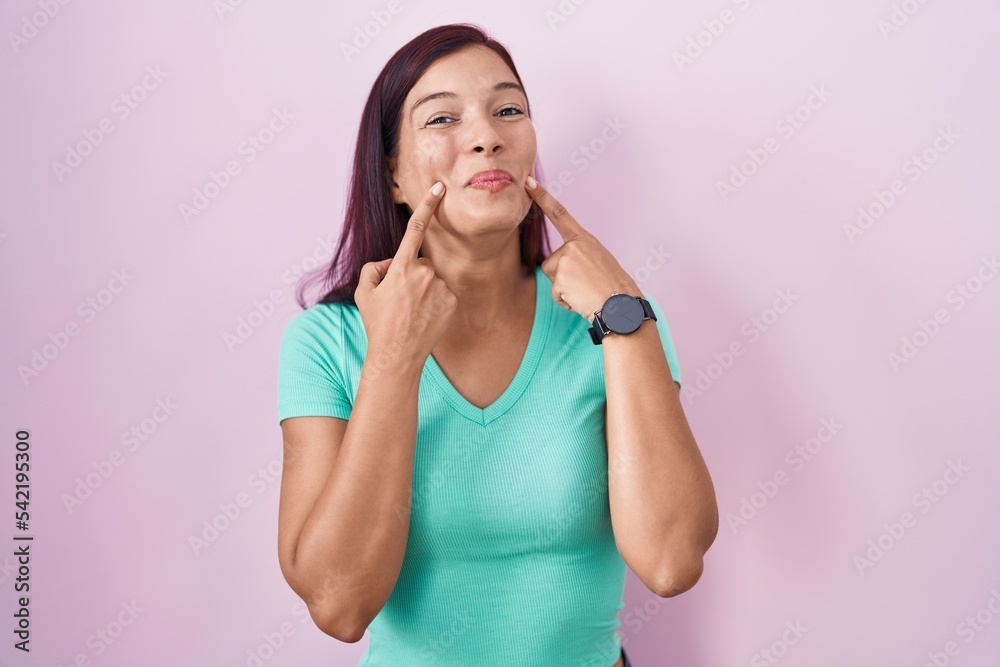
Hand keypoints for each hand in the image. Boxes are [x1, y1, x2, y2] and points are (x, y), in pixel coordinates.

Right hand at [355, 182, 457, 374]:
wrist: (398, 355)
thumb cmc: (378, 323)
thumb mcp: (363, 292)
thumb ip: (373, 268)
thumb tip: (389, 262)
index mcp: (401, 266)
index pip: (415, 228)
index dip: (428, 205)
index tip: (439, 187)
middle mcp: (424, 273)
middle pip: (421, 263)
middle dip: (412, 274)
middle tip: (400, 300)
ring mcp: (441, 287)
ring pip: (433, 279)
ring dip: (424, 289)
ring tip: (411, 313)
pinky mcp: (452, 301)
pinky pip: (443, 293)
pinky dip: (435, 302)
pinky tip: (424, 318)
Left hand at [525, 176, 639, 323]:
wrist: (621, 305)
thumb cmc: (613, 287)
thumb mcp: (599, 260)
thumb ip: (579, 255)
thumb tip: (563, 265)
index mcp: (585, 239)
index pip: (560, 213)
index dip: (543, 197)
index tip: (529, 182)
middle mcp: (574, 245)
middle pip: (550, 262)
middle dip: (562, 277)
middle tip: (587, 284)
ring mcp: (566, 260)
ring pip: (552, 278)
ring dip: (565, 290)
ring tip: (586, 291)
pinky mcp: (560, 278)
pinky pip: (556, 294)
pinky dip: (567, 301)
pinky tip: (583, 300)